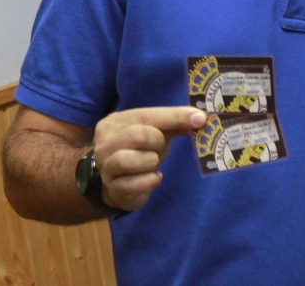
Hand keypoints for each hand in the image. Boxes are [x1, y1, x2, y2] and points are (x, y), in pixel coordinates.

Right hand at [92, 106, 207, 211]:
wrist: (117, 183)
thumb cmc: (138, 152)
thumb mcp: (153, 133)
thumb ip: (172, 124)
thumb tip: (199, 118)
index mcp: (114, 122)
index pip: (146, 115)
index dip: (174, 117)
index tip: (199, 119)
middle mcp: (104, 143)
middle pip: (137, 135)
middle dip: (157, 142)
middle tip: (159, 148)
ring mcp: (106, 167)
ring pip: (130, 160)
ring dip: (151, 162)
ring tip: (153, 163)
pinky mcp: (113, 189)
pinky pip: (134, 184)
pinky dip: (150, 181)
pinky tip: (153, 178)